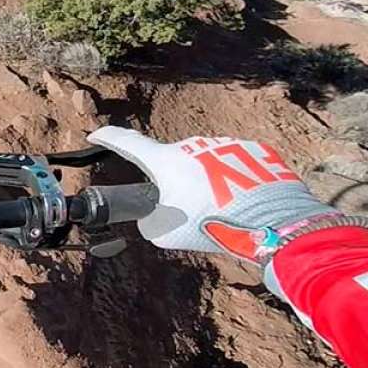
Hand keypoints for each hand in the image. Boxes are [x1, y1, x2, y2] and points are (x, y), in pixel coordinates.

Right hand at [87, 127, 335, 262]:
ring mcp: (227, 144)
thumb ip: (149, 219)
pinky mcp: (257, 151)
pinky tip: (245, 199)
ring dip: (210, 180)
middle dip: (177, 181)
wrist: (271, 224)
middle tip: (190, 208)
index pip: (127, 143)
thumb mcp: (164, 232)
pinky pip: (238, 162)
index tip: (96, 134)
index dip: (108, 138)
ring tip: (225, 207)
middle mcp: (194, 146)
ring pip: (209, 162)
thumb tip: (156, 213)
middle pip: (175, 162)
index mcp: (166, 161)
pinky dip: (237, 178)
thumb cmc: (211, 226)